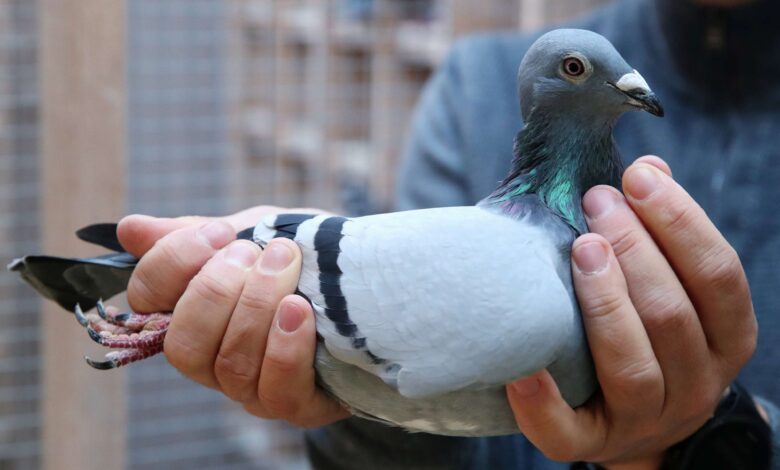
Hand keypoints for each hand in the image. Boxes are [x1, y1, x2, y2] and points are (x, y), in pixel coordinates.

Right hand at [117, 206, 348, 426]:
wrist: (368, 279)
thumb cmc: (301, 258)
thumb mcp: (253, 231)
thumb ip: (195, 234)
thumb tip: (130, 229)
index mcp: (191, 312)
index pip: (147, 300)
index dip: (173, 264)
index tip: (220, 232)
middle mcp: (213, 358)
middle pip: (184, 344)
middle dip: (217, 290)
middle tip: (256, 252)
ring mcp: (252, 387)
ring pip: (230, 365)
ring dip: (257, 307)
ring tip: (286, 265)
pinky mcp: (297, 404)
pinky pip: (276, 389)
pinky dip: (284, 347)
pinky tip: (300, 312)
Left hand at [506, 157, 757, 467]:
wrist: (637, 421)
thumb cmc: (650, 336)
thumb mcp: (673, 289)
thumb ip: (664, 234)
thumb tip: (649, 167)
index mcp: (725, 338)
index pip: (717, 275)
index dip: (681, 222)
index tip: (638, 178)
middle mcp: (697, 382)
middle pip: (672, 315)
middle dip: (636, 249)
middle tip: (596, 201)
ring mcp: (646, 419)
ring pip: (631, 366)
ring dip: (605, 303)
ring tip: (580, 249)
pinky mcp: (593, 443)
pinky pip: (567, 431)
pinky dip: (542, 402)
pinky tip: (521, 368)